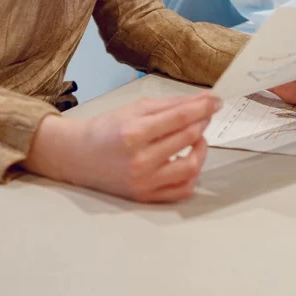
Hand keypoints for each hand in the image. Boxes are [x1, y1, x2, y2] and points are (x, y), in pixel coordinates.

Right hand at [26, 92, 220, 202]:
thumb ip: (171, 104)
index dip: (203, 108)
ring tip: (196, 138)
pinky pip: (182, 190)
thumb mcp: (135, 108)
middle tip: (204, 115)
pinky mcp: (146, 197)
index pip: (180, 118)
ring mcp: (144, 182)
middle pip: (187, 139)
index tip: (216, 101)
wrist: (79, 157)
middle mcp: (140, 160)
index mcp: (134, 133)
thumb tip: (205, 99)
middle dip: (202, 123)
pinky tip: (187, 159)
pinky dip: (192, 174)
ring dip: (201, 149)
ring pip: (190, 167)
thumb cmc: (107, 129)